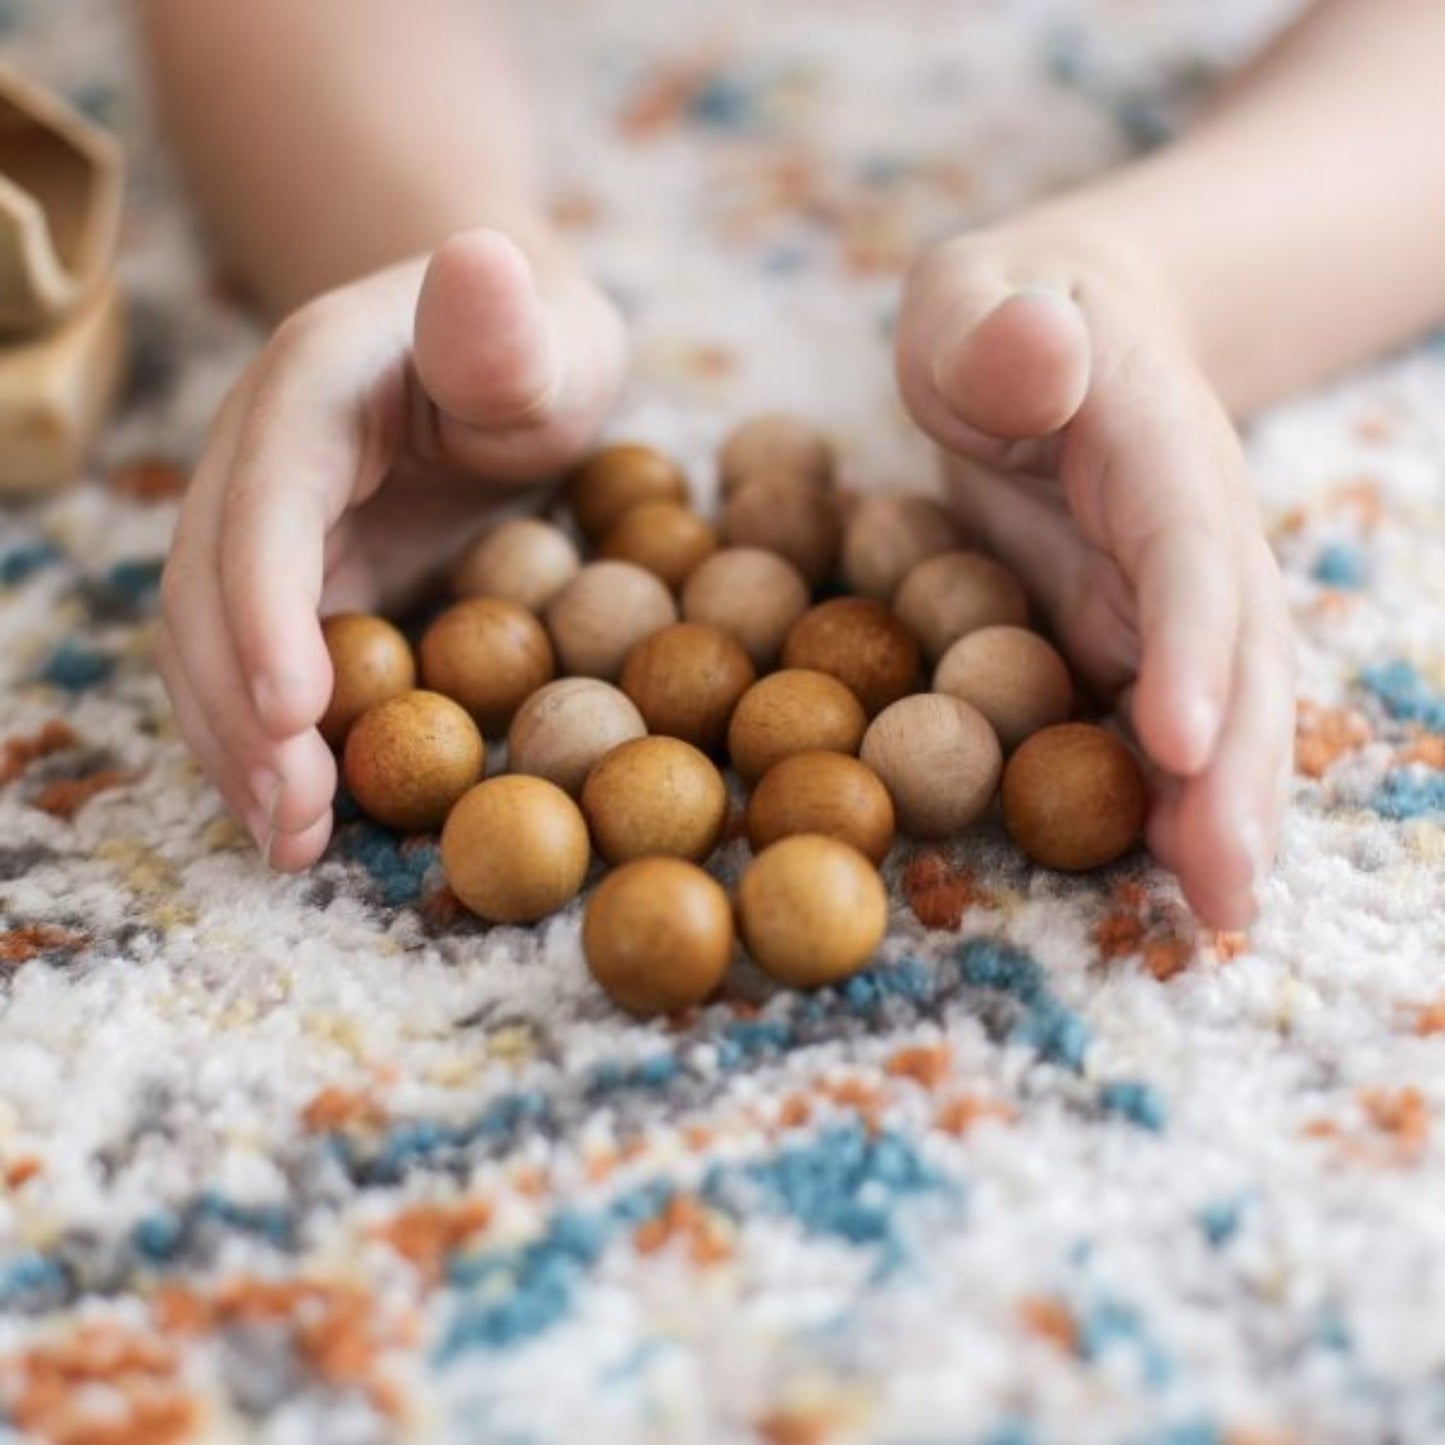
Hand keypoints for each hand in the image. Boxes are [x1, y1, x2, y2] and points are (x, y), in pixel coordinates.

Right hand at [158, 228, 626, 868]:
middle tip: (295, 819)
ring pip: (211, 645)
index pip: (266, 502)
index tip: (296, 712)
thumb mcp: (547, 336)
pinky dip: (265, 745)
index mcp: (308, 393)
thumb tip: (478, 258)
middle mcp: (258, 463)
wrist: (498, 356)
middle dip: (243, 710)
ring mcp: (263, 528)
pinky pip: (254, 667)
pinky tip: (298, 817)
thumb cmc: (539, 350)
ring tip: (290, 844)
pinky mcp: (292, 586)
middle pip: (212, 590)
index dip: (266, 608)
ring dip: (239, 749)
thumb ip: (506, 329)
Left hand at [894, 223, 1293, 929]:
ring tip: (1220, 915)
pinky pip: (1160, 725)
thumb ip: (993, 323)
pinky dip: (1171, 801)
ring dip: (1221, 812)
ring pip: (1216, 710)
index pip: (1188, 549)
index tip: (1178, 739)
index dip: (1188, 643)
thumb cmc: (994, 320)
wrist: (1048, 338)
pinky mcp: (1134, 639)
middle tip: (1225, 891)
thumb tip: (1040, 343)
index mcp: (1155, 448)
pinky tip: (1168, 881)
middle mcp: (1189, 536)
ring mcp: (1169, 597)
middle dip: (1233, 773)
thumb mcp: (966, 296)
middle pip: (1232, 656)